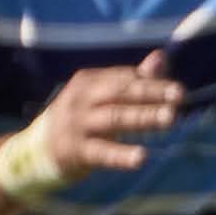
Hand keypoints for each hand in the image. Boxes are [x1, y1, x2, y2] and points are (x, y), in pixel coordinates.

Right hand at [33, 52, 179, 180]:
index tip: (178, 90)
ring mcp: (77, 124)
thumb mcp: (101, 96)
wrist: (36, 149)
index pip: (125, 78)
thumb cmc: (80, 119)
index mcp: (89, 81)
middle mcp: (81, 98)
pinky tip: (141, 158)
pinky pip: (102, 152)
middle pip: (120, 93)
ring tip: (170, 118)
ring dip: (143, 117)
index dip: (152, 83)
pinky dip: (121, 155)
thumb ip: (132, 79)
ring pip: (114, 118)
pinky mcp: (75, 150)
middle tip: (179, 96)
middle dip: (151, 93)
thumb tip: (161, 57)